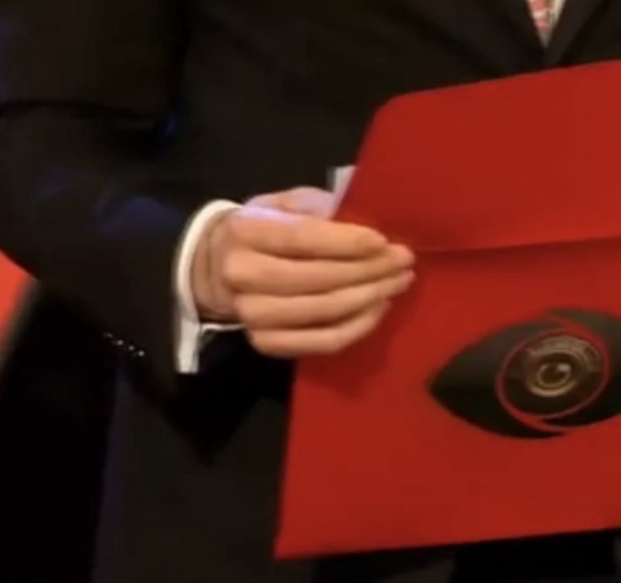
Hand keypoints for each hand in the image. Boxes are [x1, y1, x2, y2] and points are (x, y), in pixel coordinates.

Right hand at [192, 187, 413, 357]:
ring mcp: (252, 315)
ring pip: (324, 311)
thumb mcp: (284, 204)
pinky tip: (378, 307)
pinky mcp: (265, 343)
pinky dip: (358, 326)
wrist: (216, 268)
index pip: (303, 239)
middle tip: (404, 261)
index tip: (384, 241)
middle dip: (370, 270)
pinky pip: (323, 341)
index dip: (347, 242)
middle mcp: (242, 275)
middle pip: (318, 278)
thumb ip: (322, 207)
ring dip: (370, 298)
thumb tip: (370, 217)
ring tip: (398, 282)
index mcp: (246, 231)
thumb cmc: (263, 229)